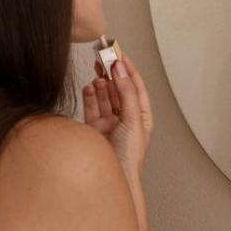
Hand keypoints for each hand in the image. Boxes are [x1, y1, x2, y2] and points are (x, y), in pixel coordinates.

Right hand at [82, 52, 153, 178]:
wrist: (114, 177)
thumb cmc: (129, 157)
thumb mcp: (133, 121)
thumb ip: (127, 94)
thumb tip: (120, 70)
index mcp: (141, 116)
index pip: (136, 86)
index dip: (128, 69)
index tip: (119, 53)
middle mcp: (126, 118)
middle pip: (118, 89)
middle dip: (112, 73)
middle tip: (103, 58)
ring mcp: (109, 123)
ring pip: (104, 96)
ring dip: (101, 84)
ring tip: (97, 74)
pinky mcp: (94, 128)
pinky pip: (91, 107)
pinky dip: (90, 96)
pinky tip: (89, 89)